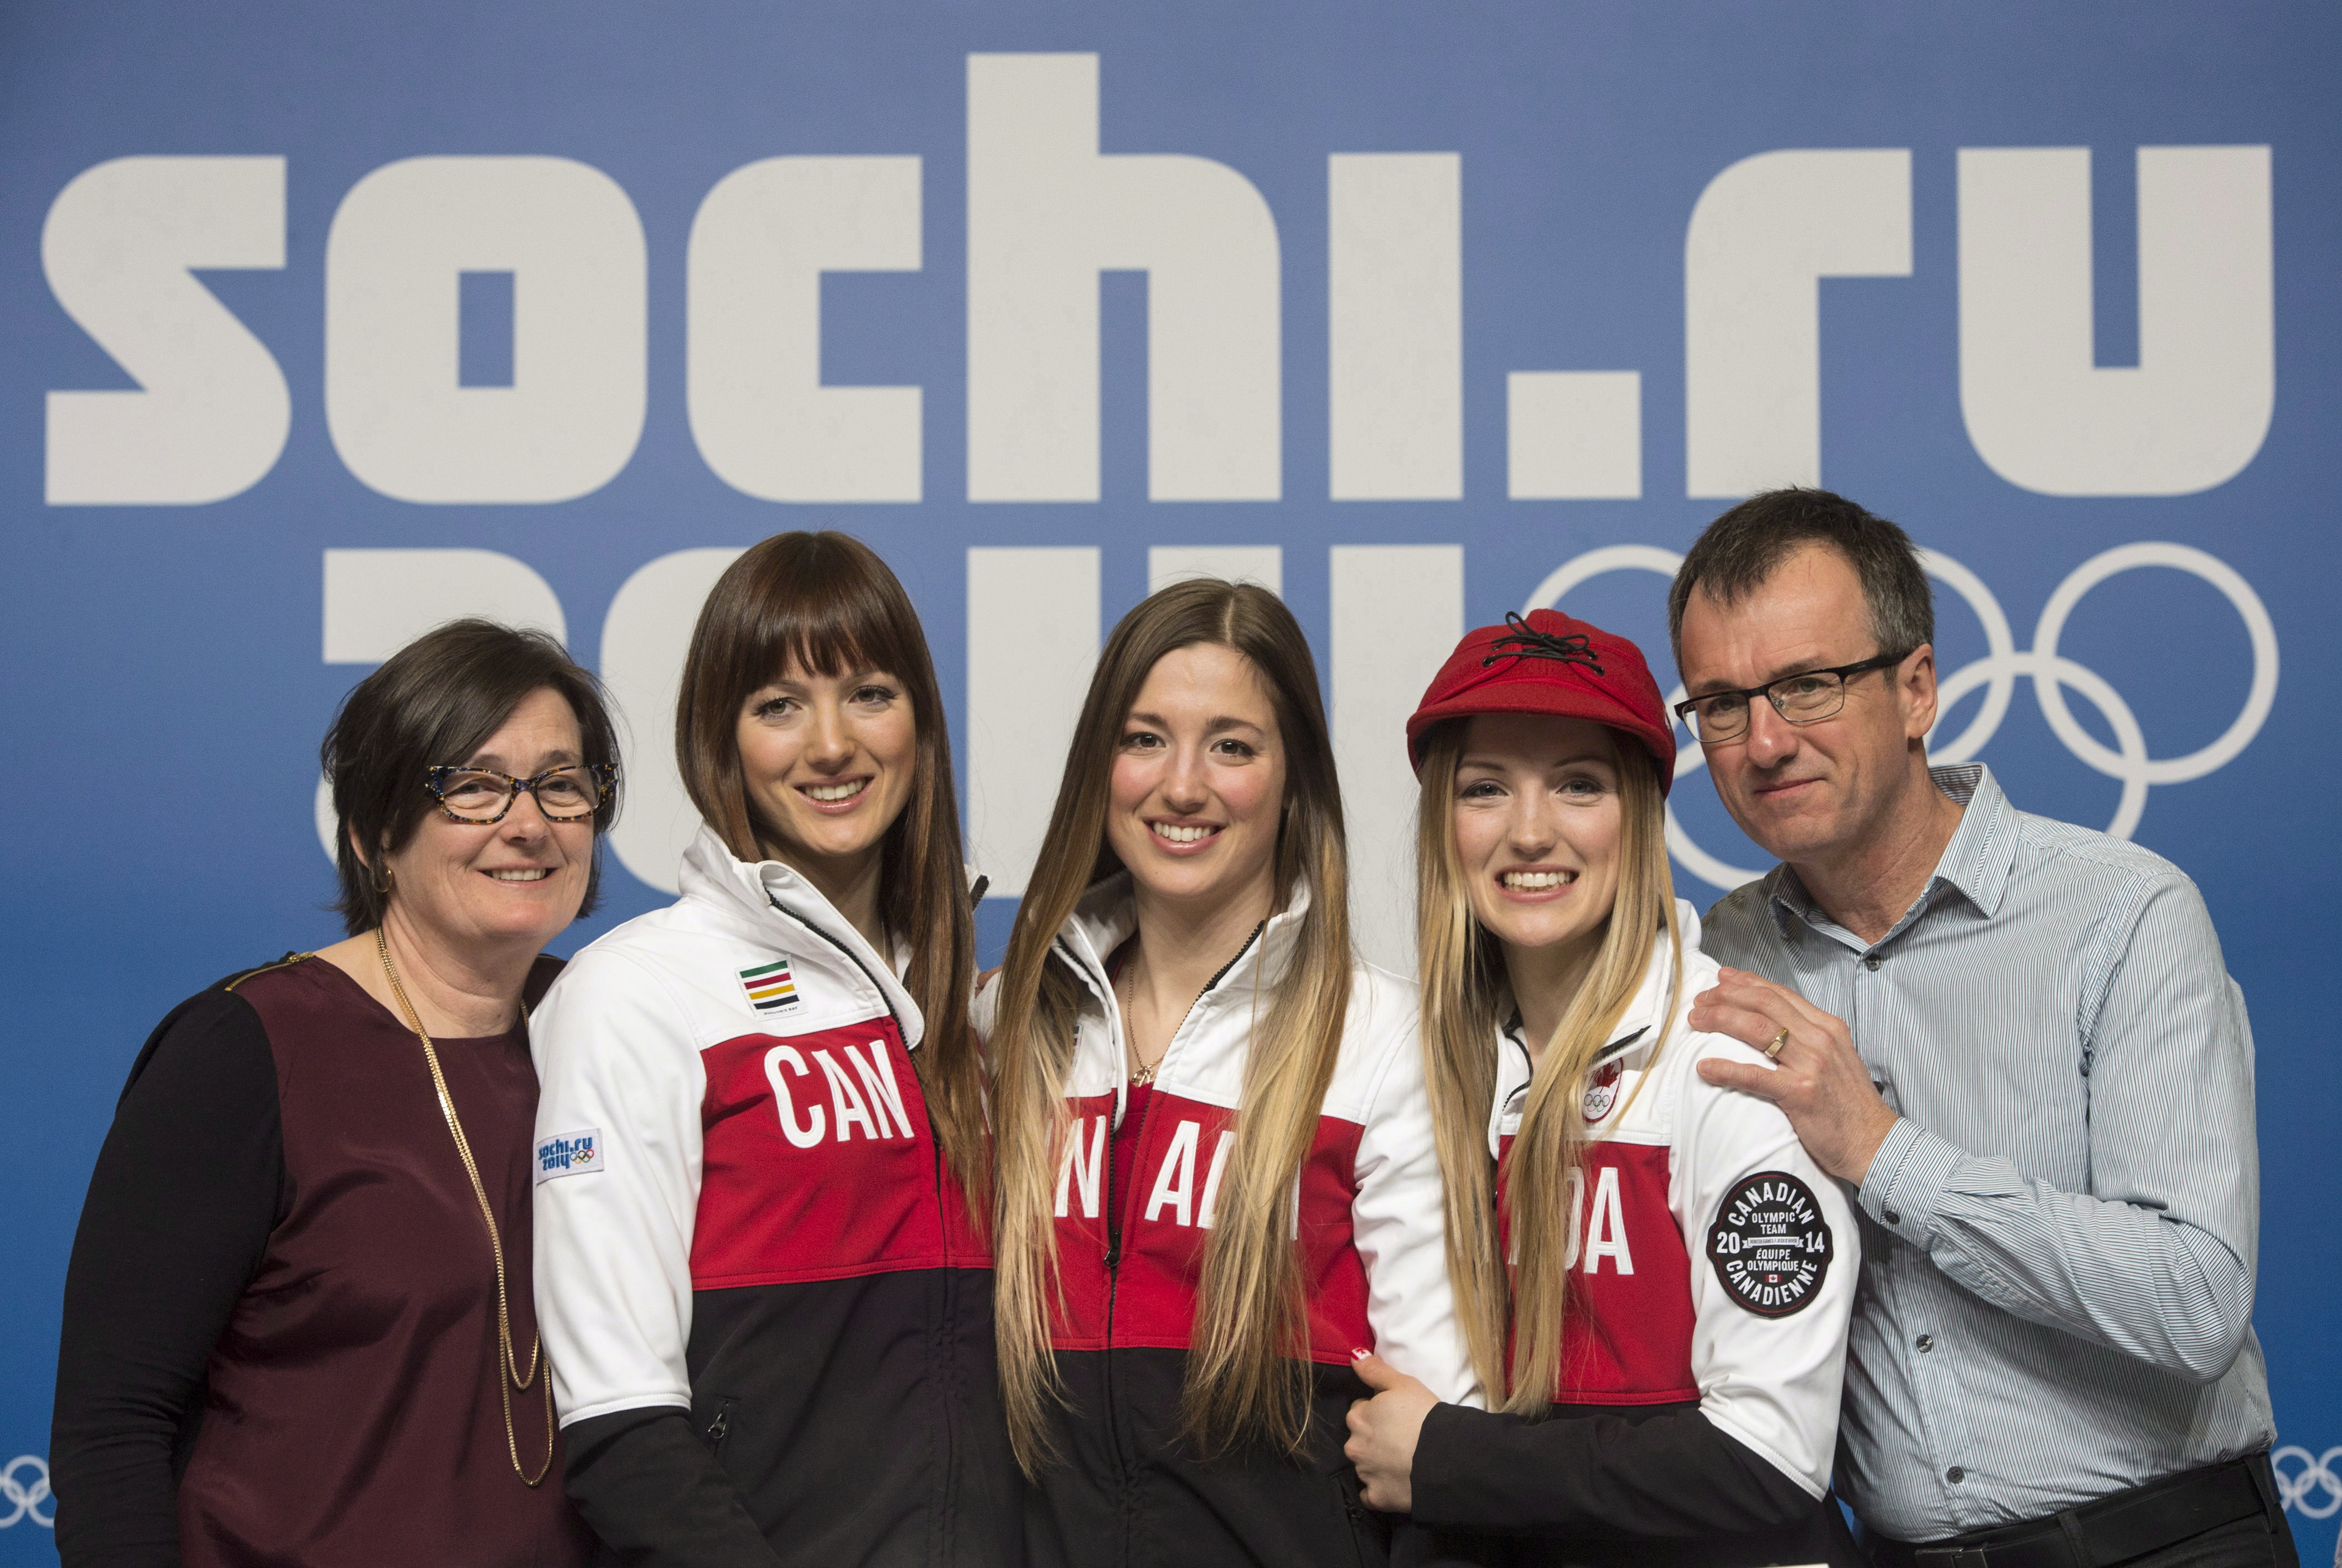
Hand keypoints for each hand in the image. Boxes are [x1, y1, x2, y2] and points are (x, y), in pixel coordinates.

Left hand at [1343, 1350, 1436, 1512]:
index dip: (1376, 1412)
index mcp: (1358, 1417)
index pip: (1359, 1411)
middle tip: (1398, 1439)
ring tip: (1401, 1461)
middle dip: (1372, 1438)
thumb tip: (1353, 1356)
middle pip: (1358, 1439)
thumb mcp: (1403, 1383)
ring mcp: (1364, 1474)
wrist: (1445, 1458)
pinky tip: (1395, 1483)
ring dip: (1375, 1463)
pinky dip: (1379, 1490)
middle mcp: (1354, 1446)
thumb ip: (1375, 1370)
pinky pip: (1370, 1495)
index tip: (1393, 1417)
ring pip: (1363, 1466)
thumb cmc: (1424, 1415)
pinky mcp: (1377, 1497)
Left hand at [1688, 968, 1901, 1185]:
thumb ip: (1807, 1037)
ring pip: (1757, 1029)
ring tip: (1696, 1021)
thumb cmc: (1848, 1103)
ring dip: (1720, 1020)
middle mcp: (1820, 1039)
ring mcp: (1812, 1065)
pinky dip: (1726, 1069)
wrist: (1874, 1141)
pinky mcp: (1801, 1094)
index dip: (1746, 983)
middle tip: (1700, 1000)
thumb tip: (1772, 1022)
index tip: (1721, 979)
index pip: (1780, 994)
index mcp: (1827, 1026)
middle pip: (1764, 1004)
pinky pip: (1755, 1076)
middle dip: (1726, 996)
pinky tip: (1705, 1067)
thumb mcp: (1835, 1057)